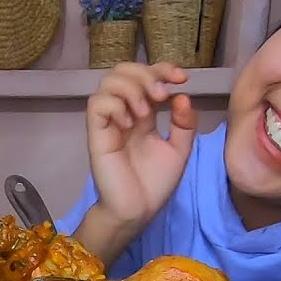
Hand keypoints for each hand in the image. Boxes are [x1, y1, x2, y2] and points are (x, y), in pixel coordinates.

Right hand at [86, 62, 198, 228]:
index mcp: (142, 114)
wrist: (137, 211)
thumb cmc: (154, 184)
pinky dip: (116, 105)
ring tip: (146, 111)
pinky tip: (129, 124)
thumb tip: (181, 96)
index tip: (181, 78)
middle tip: (160, 94)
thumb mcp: (179, 150)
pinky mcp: (96, 135)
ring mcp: (108, 123)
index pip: (145, 76)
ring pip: (107, 82)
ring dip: (131, 88)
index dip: (162, 69)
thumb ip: (184, 124)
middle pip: (122, 71)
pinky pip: (97, 104)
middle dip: (145, 74)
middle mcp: (123, 113)